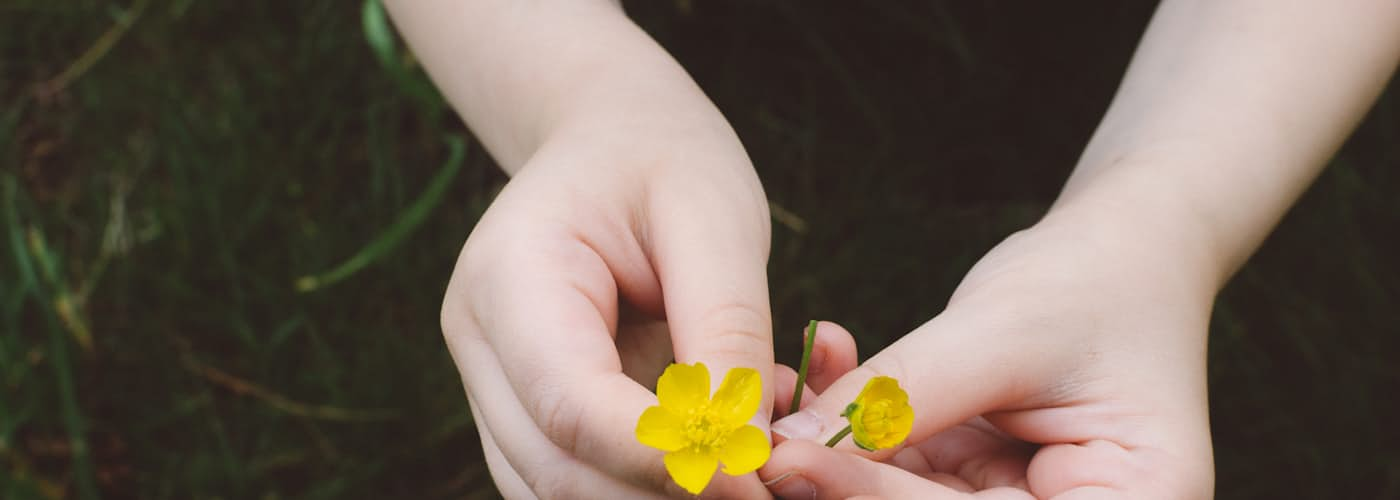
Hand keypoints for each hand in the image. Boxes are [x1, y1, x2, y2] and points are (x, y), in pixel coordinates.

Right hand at [441, 130, 776, 498]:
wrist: (613, 137)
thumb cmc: (665, 160)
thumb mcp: (715, 220)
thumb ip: (725, 330)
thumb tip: (741, 448)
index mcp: (510, 277)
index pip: (572, 405)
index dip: (662, 459)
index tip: (753, 477)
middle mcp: (480, 342)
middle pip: (557, 469)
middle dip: (663, 494)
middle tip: (766, 488)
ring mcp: (491, 384)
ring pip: (558, 490)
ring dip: (655, 498)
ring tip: (749, 466)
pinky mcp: (524, 411)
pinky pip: (575, 476)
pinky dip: (646, 485)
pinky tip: (716, 453)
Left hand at [762, 211, 1215, 498]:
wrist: (1122, 245)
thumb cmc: (1090, 281)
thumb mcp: (1002, 334)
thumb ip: (903, 396)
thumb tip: (788, 450)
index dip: (872, 497)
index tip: (787, 461)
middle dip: (844, 484)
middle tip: (763, 444)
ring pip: (901, 499)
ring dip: (833, 450)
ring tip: (779, 393)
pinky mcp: (974, 484)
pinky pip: (897, 468)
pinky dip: (854, 424)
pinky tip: (815, 371)